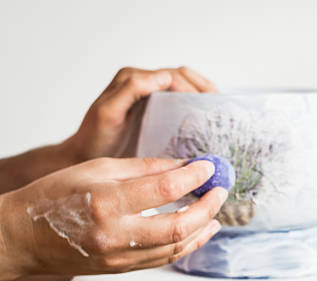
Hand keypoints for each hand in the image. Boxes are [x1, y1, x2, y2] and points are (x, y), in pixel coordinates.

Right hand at [0, 157, 226, 280]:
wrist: (22, 237)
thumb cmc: (54, 196)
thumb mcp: (96, 168)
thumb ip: (143, 168)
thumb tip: (183, 165)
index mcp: (106, 201)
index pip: (165, 189)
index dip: (194, 176)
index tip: (209, 166)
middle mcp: (115, 234)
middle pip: (179, 226)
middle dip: (207, 208)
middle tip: (220, 191)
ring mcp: (119, 257)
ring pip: (175, 248)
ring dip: (202, 230)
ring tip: (216, 212)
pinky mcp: (121, 270)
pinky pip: (163, 259)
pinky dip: (185, 245)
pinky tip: (198, 232)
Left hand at [63, 66, 217, 161]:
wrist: (83, 156)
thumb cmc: (94, 139)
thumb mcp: (109, 113)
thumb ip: (131, 89)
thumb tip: (164, 77)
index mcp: (133, 79)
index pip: (173, 76)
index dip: (194, 87)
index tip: (210, 104)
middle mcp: (141, 81)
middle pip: (182, 76)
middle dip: (204, 87)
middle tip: (221, 106)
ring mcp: (148, 93)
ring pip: (183, 84)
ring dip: (202, 93)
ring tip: (218, 109)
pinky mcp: (152, 105)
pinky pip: (178, 97)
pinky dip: (195, 101)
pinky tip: (205, 115)